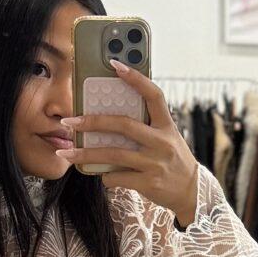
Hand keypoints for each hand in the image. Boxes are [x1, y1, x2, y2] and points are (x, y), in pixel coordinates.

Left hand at [62, 72, 200, 224]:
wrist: (192, 192)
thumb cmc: (172, 161)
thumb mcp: (168, 138)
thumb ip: (146, 127)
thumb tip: (109, 118)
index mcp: (167, 126)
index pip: (153, 95)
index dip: (136, 78)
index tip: (115, 64)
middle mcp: (162, 142)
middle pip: (123, 125)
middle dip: (92, 122)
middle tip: (69, 121)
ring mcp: (155, 163)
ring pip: (113, 154)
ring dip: (85, 154)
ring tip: (65, 153)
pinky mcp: (149, 183)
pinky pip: (116, 176)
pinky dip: (104, 175)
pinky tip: (101, 174)